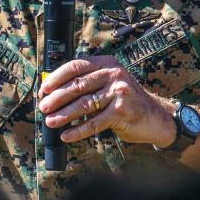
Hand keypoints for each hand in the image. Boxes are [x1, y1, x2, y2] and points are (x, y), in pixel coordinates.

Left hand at [39, 56, 176, 147]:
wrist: (156, 117)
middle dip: (56, 98)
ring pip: (83, 104)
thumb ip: (88, 83)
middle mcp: (113, 74)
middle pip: (77, 86)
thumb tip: (53, 93)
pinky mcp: (122, 112)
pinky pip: (94, 123)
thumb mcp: (109, 84)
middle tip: (43, 108)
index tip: (44, 89)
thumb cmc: (126, 101)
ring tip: (51, 122)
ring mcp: (119, 93)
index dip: (56, 78)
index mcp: (106, 63)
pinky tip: (67, 135)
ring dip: (64, 115)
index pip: (75, 66)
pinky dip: (78, 131)